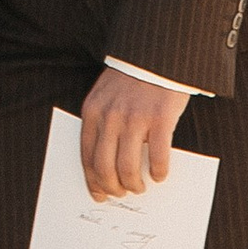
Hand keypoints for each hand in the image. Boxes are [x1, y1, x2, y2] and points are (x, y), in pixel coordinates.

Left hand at [79, 65, 191, 197]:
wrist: (156, 54)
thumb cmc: (131, 79)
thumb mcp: (105, 96)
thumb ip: (103, 123)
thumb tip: (106, 163)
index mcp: (93, 112)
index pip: (87, 156)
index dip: (93, 181)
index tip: (100, 194)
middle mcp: (111, 117)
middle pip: (105, 167)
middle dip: (113, 187)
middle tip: (123, 193)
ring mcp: (135, 118)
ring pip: (128, 167)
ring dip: (134, 184)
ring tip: (141, 187)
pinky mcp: (160, 119)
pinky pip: (157, 157)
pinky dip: (159, 172)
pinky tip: (160, 175)